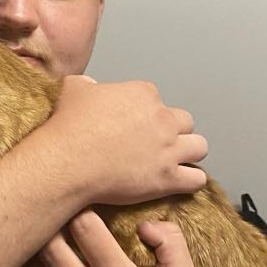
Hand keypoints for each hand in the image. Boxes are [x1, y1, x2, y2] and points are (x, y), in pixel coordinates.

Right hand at [45, 75, 207, 204]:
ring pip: (199, 146)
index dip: (147, 115)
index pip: (157, 101)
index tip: (134, 126)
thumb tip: (91, 87)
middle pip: (184, 121)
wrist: (66, 161)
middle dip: (173, 131)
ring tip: (172, 162)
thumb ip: (88, 84)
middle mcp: (161, 118)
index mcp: (142, 94)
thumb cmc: (67, 126)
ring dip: (188, 153)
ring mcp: (168, 148)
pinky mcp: (168, 178)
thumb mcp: (73, 89)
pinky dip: (189, 180)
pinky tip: (177, 182)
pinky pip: (196, 178)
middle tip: (155, 144)